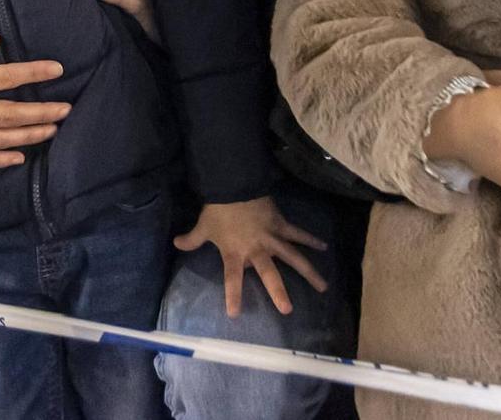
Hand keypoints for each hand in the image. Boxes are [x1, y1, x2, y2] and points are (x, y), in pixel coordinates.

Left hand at [174, 197, 328, 317]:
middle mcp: (256, 249)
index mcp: (235, 253)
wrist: (233, 184)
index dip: (233, 296)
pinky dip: (311, 239)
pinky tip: (324, 247)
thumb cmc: (218, 209)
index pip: (233, 279)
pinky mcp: (281, 224)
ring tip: (323, 287)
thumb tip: (176, 243)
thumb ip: (191, 239)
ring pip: (293, 257)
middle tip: (288, 309)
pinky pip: (298, 234)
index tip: (235, 314)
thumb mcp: (203, 226)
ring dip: (308, 271)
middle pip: (269, 273)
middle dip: (278, 292)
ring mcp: (272, 237)